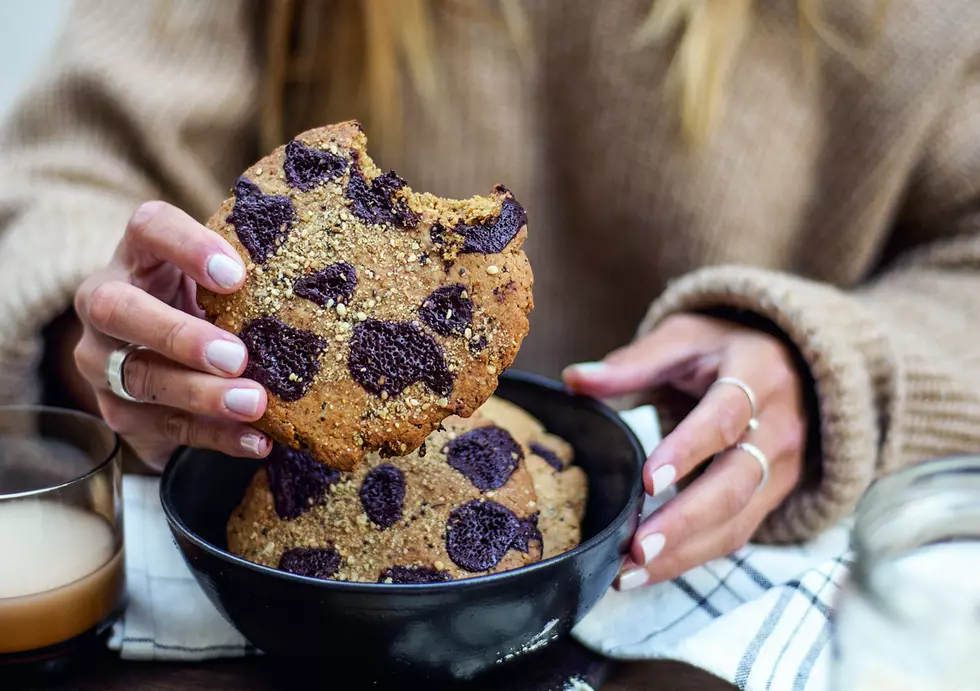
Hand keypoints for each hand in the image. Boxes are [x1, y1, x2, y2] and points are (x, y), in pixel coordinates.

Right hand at [74, 201, 270, 469]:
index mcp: (140, 253)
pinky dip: (215, 436)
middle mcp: (105, 300)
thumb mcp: (227, 283)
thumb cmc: (214, 304)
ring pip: (139, 376)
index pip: (148, 227)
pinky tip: (257, 439)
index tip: (235, 275)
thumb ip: (254, 278)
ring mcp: (102, 359)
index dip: (186, 246)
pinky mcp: (119, 410)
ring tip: (253, 403)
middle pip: (118, 309)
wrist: (176, 360)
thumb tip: (325, 284)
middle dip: (178, 335)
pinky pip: (163, 426)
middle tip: (236, 356)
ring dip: (201, 394)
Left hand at [563, 313, 805, 589]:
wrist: (794, 364)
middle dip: (686, 521)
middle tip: (638, 548)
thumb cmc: (726, 349)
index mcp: (757, 377)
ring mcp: (781, 469)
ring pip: (738, 520)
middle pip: (735, 483)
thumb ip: (633, 364)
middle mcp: (778, 428)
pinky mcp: (772, 497)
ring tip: (630, 572)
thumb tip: (573, 379)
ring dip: (685, 553)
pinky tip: (648, 571)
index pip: (723, 419)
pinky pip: (737, 534)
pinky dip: (693, 557)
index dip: (687, 450)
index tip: (649, 480)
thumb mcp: (684, 339)